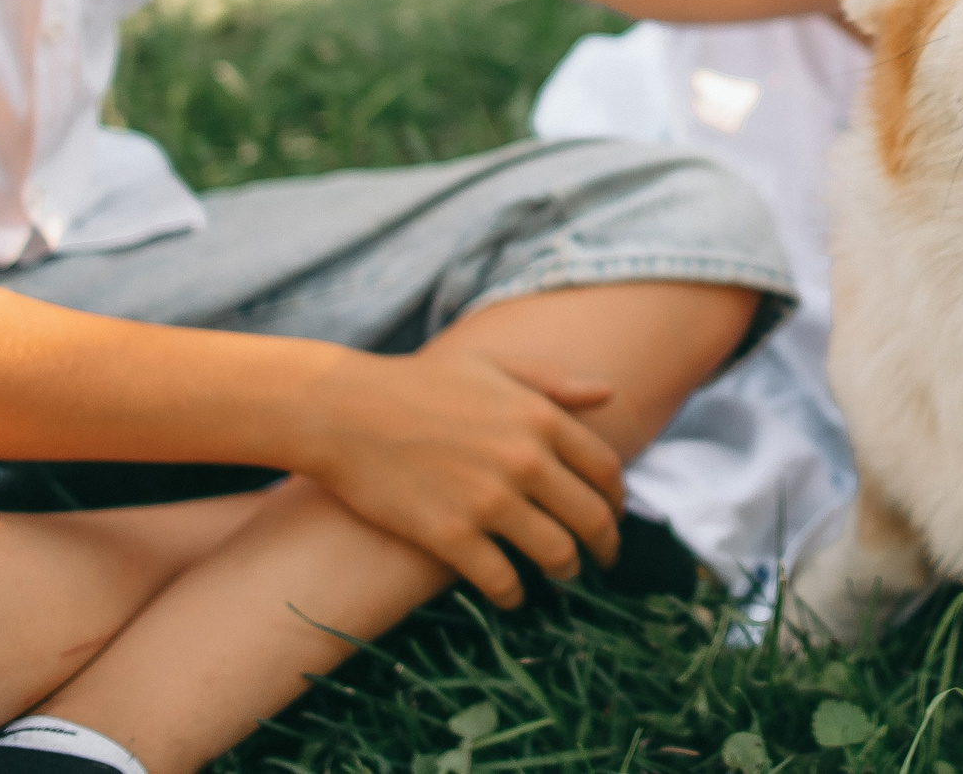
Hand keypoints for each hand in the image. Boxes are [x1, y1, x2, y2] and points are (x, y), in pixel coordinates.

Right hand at [288, 347, 627, 606]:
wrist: (346, 412)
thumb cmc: (420, 384)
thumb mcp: (493, 366)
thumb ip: (554, 381)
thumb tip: (609, 393)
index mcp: (541, 417)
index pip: (605, 469)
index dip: (617, 498)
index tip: (615, 514)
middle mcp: (525, 460)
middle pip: (591, 517)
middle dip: (605, 544)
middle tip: (605, 559)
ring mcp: (489, 500)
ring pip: (556, 554)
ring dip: (567, 571)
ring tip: (563, 576)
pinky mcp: (451, 535)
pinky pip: (502, 580)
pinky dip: (515, 595)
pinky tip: (513, 596)